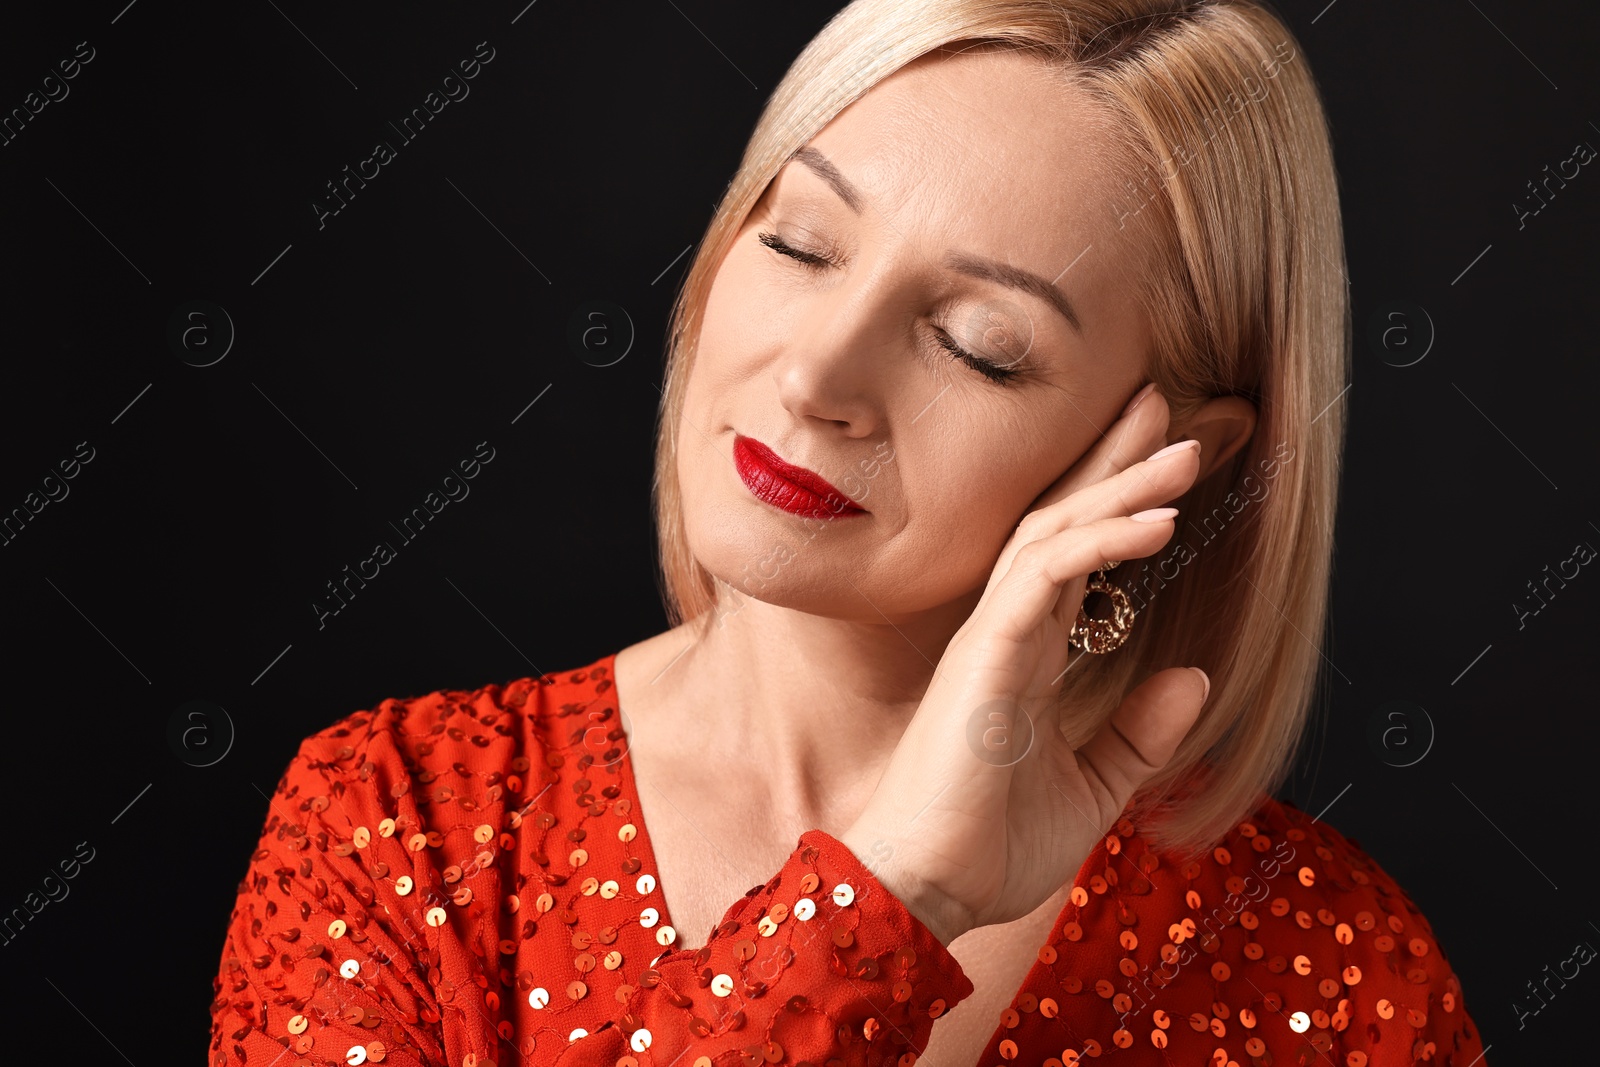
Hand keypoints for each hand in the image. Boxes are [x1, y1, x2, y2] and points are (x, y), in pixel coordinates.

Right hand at [840, 387, 1209, 946]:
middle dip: (1114, 462)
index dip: (1111, 497)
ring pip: (1053, 536)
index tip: (1158, 447)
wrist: (928, 890)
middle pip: (1059, 522)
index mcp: (1025, 655)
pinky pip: (1045, 580)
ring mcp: (992, 641)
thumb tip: (1194, 678)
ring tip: (1183, 448)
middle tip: (1165, 404)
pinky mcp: (987, 659)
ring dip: (1119, 487)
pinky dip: (1099, 543)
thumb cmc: (990, 844)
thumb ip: (1139, 735)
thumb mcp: (1093, 788)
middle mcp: (1006, 634)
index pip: (1070, 554)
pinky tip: (1155, 520)